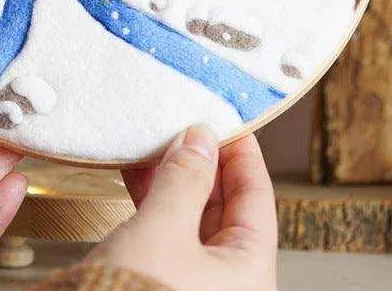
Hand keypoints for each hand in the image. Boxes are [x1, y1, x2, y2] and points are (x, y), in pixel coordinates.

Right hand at [86, 127, 276, 290]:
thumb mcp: (164, 229)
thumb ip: (184, 177)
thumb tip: (201, 137)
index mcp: (250, 272)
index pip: (256, 196)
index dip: (241, 152)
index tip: (227, 117)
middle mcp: (228, 279)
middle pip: (224, 206)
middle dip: (201, 161)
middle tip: (183, 123)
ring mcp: (193, 282)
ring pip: (191, 216)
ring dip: (172, 177)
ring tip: (154, 142)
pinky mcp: (162, 282)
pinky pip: (167, 231)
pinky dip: (153, 199)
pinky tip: (135, 173)